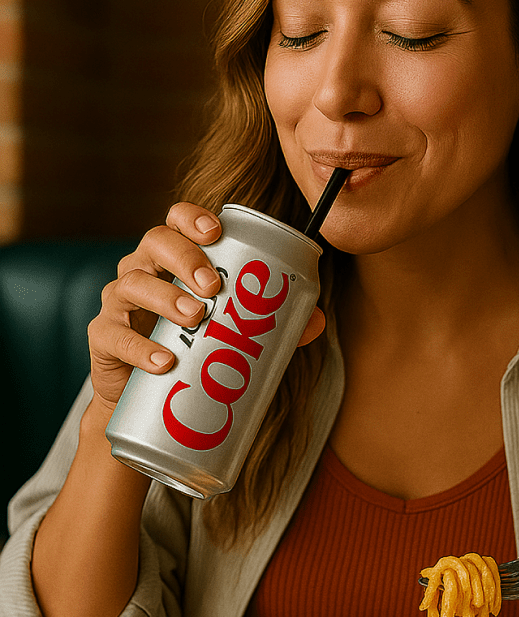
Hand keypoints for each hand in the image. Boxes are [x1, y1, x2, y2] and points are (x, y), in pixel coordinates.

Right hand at [87, 203, 325, 413]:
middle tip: (213, 286)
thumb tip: (316, 321)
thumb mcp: (231, 331)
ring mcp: (118, 303)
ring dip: (165, 298)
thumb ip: (273, 324)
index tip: (216, 232)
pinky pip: (115, 336)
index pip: (175, 221)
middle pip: (154, 243)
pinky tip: (165, 361)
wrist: (149, 398)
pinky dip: (140, 348)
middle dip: (185, 258)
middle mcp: (142, 270)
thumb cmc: (194, 348)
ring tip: (196, 317)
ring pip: (132, 284)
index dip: (191, 219)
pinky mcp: (103, 338)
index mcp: (173, 259)